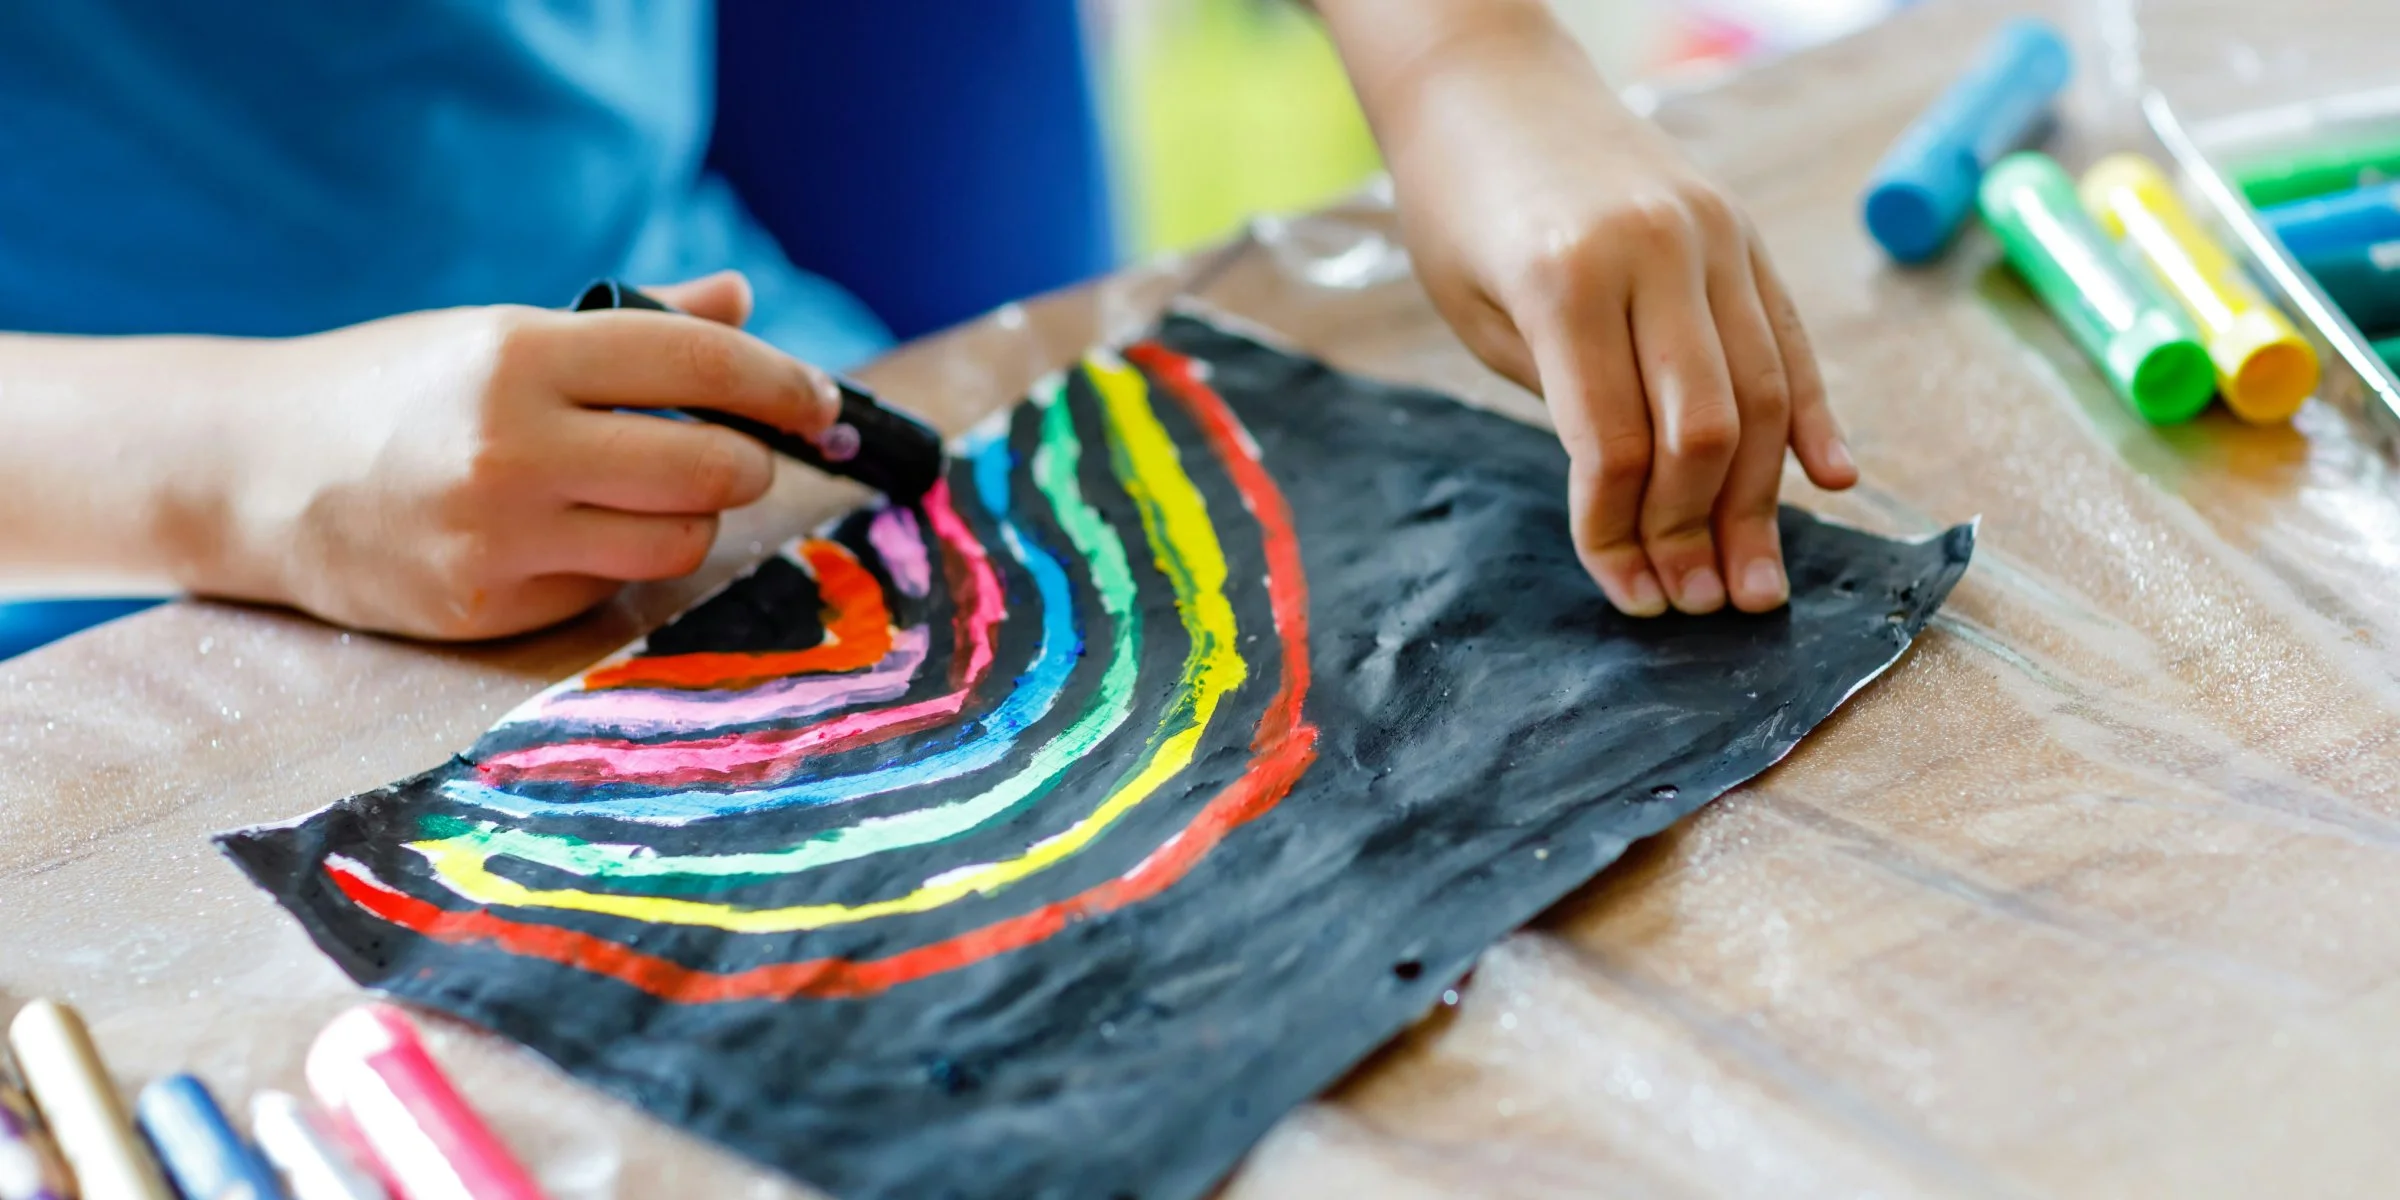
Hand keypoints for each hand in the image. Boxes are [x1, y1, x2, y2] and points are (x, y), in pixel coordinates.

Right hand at [201, 271, 838, 638]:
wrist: (252, 473)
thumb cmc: (396, 388)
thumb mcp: (503, 332)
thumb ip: (635, 326)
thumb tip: (741, 302)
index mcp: (523, 356)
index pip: (704, 368)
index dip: (785, 385)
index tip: (819, 402)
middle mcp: (515, 448)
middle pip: (715, 469)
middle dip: (747, 461)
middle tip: (736, 452)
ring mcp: (500, 539)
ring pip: (679, 540)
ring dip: (688, 516)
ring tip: (640, 490)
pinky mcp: (488, 609)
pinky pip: (611, 586)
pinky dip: (615, 559)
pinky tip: (565, 533)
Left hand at [1324, 1, 1858, 614]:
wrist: (1489, 82)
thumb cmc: (1460, 210)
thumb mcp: (1479, 315)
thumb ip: (1567, 402)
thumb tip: (1645, 517)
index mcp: (1567, 280)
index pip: (1613, 444)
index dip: (1621, 534)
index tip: (1624, 590)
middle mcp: (1656, 253)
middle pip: (1703, 429)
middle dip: (1698, 531)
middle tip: (1698, 604)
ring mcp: (1713, 236)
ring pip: (1761, 394)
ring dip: (1761, 501)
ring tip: (1755, 583)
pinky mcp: (1742, 230)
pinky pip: (1789, 339)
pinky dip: (1811, 418)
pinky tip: (1829, 484)